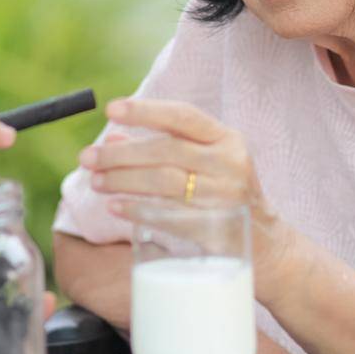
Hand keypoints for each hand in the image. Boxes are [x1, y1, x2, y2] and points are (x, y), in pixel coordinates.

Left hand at [79, 97, 302, 298]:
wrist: (266, 243)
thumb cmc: (226, 194)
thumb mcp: (205, 162)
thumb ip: (164, 146)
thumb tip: (111, 138)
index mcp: (227, 138)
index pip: (183, 116)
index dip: (146, 111)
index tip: (111, 110)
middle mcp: (230, 162)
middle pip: (166, 151)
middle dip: (121, 154)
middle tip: (87, 158)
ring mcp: (225, 195)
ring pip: (164, 182)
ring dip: (123, 180)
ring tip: (95, 182)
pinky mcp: (217, 226)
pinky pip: (169, 215)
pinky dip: (138, 209)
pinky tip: (115, 206)